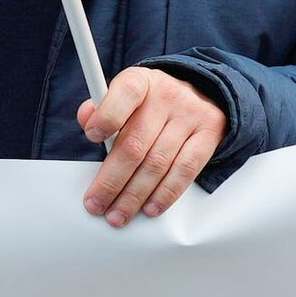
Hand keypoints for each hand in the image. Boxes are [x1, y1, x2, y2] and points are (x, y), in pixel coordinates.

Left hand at [75, 66, 227, 225]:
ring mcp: (190, 116)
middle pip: (135, 143)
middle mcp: (167, 96)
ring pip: (157, 163)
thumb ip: (102, 108)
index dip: (107, 115)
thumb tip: (87, 118)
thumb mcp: (126, 95)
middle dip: (112, 180)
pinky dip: (165, 194)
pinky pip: (185, 171)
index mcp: (141, 82)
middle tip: (96, 203)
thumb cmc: (152, 102)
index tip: (92, 136)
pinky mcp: (209, 136)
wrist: (200, 94)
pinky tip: (150, 208)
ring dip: (134, 195)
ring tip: (118, 214)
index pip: (125, 93)